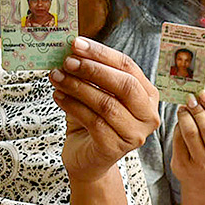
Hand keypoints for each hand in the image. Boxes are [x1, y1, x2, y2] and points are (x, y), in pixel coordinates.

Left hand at [50, 37, 160, 182]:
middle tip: (68, 61)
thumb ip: (92, 74)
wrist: (86, 160)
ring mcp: (134, 134)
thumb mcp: (96, 93)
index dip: (102, 53)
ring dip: (78, 87)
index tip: (77, 44)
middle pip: (125, 85)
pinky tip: (59, 96)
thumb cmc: (92, 122)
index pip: (128, 67)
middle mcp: (148, 115)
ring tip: (57, 77)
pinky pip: (93, 121)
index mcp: (148, 95)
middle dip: (93, 69)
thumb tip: (73, 49)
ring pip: (107, 104)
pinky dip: (73, 106)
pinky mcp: (116, 148)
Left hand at [170, 89, 204, 189]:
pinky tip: (180, 123)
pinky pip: (178, 140)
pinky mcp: (183, 166)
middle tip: (191, 99)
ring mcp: (201, 165)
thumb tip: (202, 97)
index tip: (204, 93)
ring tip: (184, 109)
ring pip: (190, 132)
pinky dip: (178, 127)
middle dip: (198, 109)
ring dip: (185, 116)